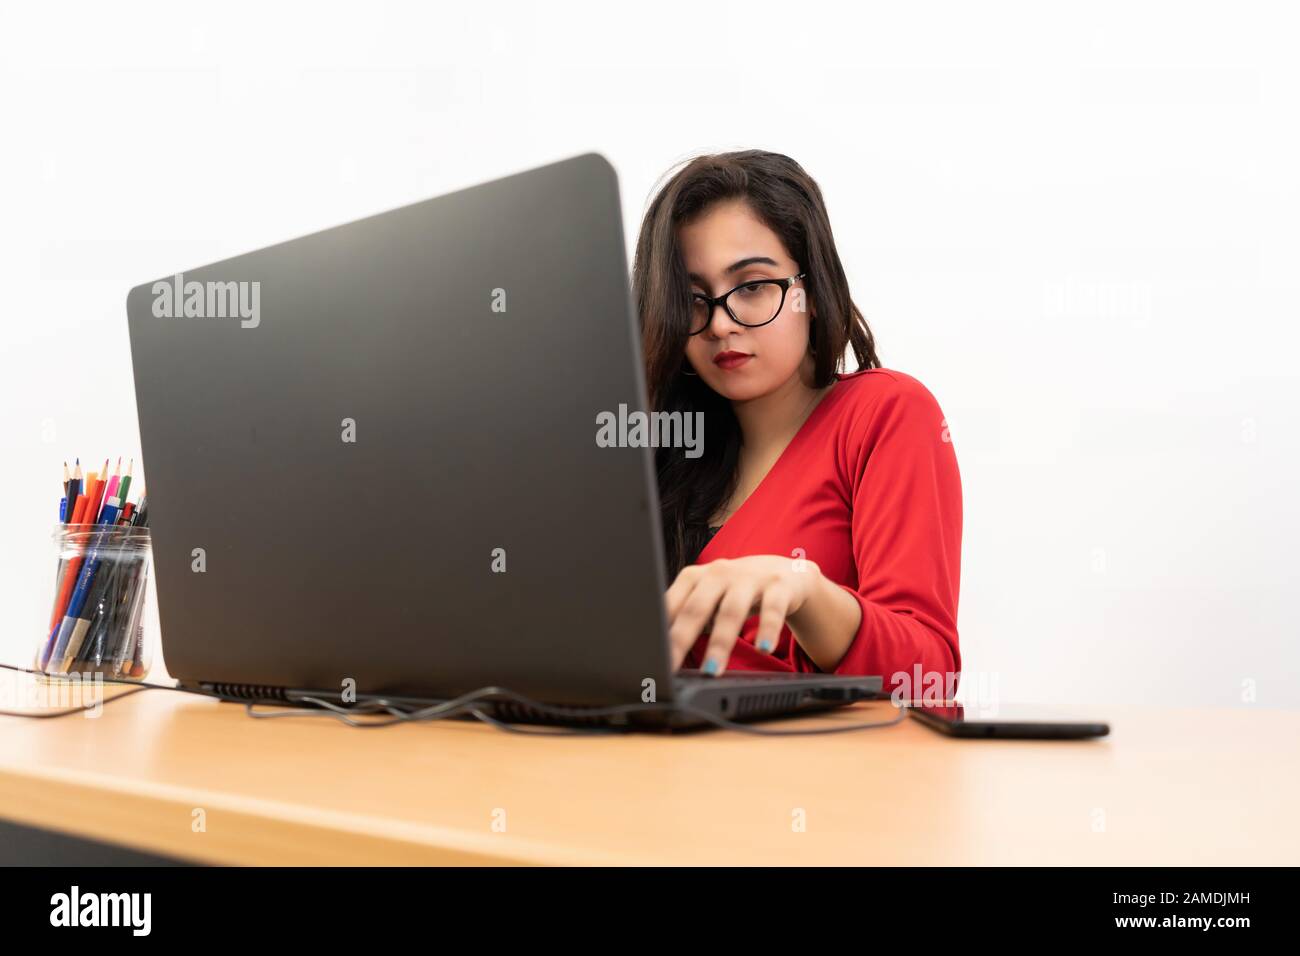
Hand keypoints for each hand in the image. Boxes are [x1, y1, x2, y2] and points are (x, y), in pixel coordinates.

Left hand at [665, 555, 820, 674]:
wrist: (784, 572)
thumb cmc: (736, 591)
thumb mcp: (708, 599)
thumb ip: (687, 618)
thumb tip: (662, 654)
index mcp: (695, 577)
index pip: (671, 605)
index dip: (659, 632)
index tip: (651, 657)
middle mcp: (719, 573)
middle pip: (697, 607)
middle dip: (681, 638)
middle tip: (670, 666)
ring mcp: (750, 578)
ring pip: (732, 610)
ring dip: (720, 642)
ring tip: (711, 670)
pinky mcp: (779, 586)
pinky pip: (773, 609)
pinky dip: (767, 630)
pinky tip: (762, 649)